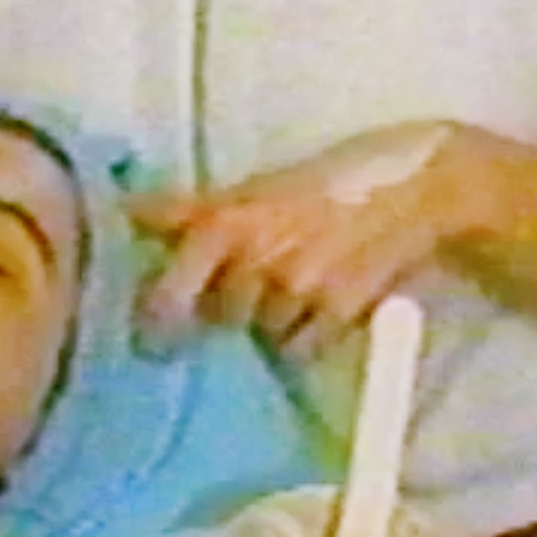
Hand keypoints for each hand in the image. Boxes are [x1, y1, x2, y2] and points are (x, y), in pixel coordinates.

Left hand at [129, 121, 488, 360]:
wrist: (408, 190)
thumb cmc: (321, 186)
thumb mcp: (253, 190)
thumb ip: (189, 209)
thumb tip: (128, 210)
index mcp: (227, 221)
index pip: (172, 286)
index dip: (158, 315)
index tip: (152, 336)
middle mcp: (256, 257)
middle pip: (220, 315)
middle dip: (230, 306)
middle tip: (254, 284)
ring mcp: (297, 288)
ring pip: (263, 334)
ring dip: (273, 321)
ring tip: (299, 285)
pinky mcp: (337, 313)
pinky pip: (302, 350)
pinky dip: (308, 337)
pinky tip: (324, 304)